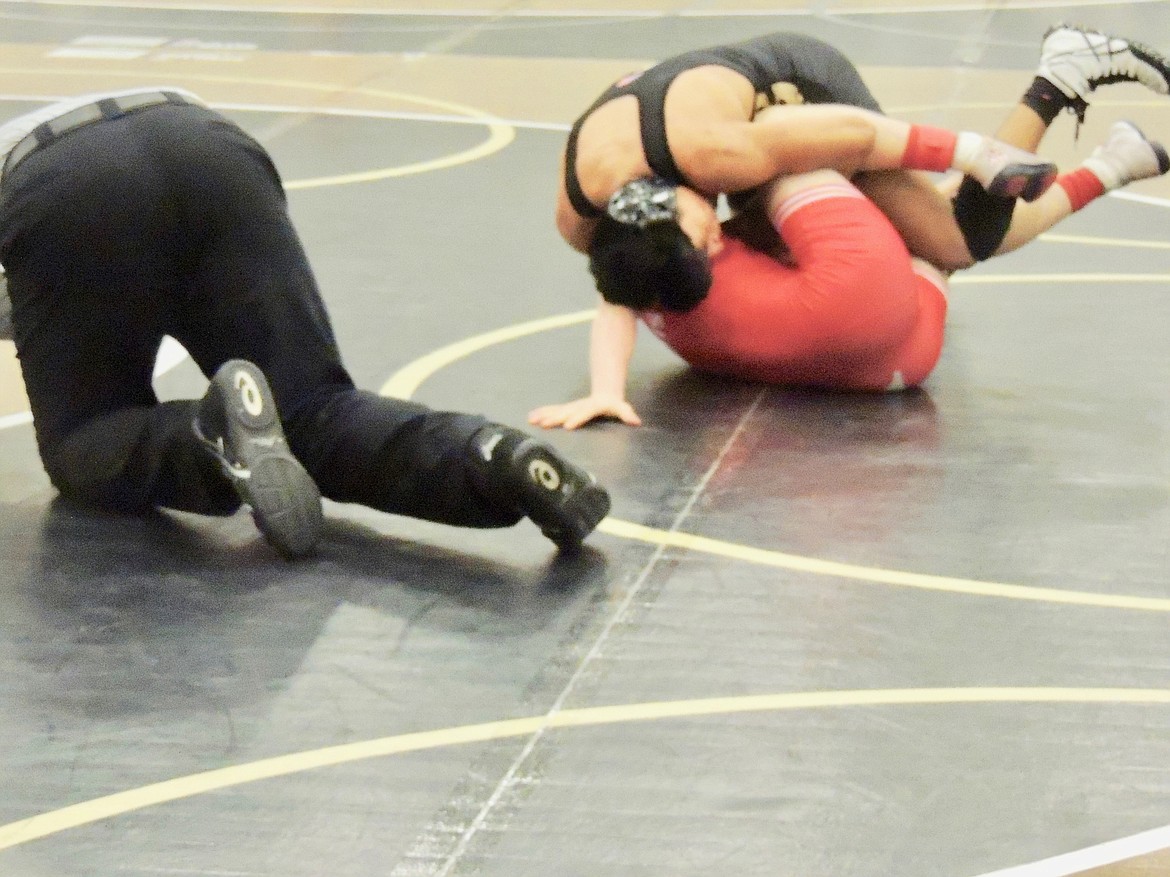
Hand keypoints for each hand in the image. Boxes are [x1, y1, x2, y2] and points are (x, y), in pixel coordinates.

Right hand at [527, 395, 641, 430]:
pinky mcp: (566, 409)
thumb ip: (627, 414)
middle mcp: (580, 406)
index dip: (577, 418)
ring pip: (556, 410)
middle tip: (544, 423)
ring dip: (544, 415)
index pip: (585, 412)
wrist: (604, 393)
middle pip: (567, 411)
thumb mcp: (622, 408)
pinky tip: (531, 418)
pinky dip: (542, 413)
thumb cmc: (614, 405)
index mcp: (593, 406)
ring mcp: (572, 407)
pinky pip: (552, 411)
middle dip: (555, 417)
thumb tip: (636, 421)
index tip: (568, 425)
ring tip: (532, 420)